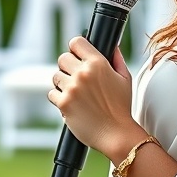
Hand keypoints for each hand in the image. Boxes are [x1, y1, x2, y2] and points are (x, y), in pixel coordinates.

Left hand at [47, 37, 140, 157]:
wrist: (116, 134)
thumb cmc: (121, 108)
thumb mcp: (124, 79)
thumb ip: (116, 59)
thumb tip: (112, 46)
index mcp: (98, 63)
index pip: (76, 42)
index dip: (76, 49)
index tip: (77, 55)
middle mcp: (83, 73)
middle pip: (62, 58)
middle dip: (68, 67)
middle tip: (76, 78)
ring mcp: (72, 88)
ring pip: (55, 76)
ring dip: (62, 83)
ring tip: (75, 93)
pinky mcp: (63, 103)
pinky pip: (52, 93)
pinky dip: (59, 98)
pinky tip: (71, 103)